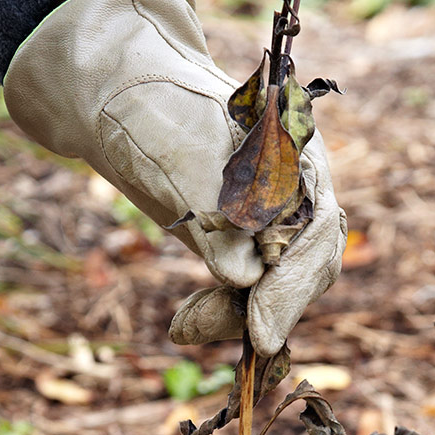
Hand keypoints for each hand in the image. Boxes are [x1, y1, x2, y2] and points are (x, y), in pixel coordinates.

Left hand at [3, 0, 345, 356]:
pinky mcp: (246, 240)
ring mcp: (275, 216)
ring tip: (186, 326)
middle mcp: (299, 188)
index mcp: (298, 152)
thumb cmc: (151, 111)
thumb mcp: (178, 158)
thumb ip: (216, 216)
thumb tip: (246, 280)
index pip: (315, 230)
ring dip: (241, 316)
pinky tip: (187, 323)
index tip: (259, 331)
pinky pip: (251, 289)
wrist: (119, 96)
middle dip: (271, 307)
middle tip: (225, 337)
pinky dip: (224, 311)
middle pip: (309, 264)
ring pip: (281, 285)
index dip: (291, 285)